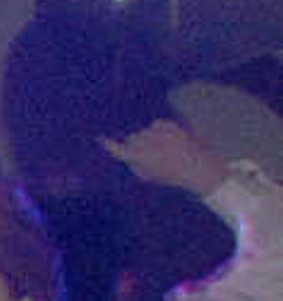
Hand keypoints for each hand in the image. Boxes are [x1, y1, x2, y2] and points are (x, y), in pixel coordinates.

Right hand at [100, 116, 231, 197]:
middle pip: (132, 138)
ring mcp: (160, 133)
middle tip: (146, 154)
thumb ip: (133, 164)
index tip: (101, 139)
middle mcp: (148, 143)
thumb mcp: (148, 176)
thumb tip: (125, 152)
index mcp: (141, 158)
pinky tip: (166, 139)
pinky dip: (158, 130)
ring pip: (144, 131)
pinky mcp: (171, 126)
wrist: (198, 167)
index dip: (109, 145)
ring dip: (148, 138)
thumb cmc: (171, 174)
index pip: (119, 150)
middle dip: (135, 144)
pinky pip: (156, 124)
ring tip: (161, 148)